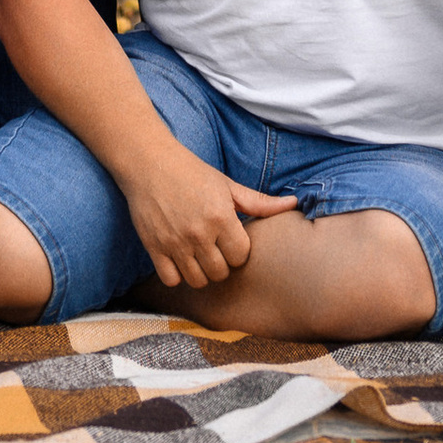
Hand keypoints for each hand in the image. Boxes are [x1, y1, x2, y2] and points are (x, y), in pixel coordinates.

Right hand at [118, 144, 298, 290]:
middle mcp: (199, 233)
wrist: (149, 162)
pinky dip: (177, 274)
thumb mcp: (227, 185)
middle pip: (221, 272)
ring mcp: (175, 242)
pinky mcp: (154, 247)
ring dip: (200, 271)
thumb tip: (293, 204)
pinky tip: (179, 258)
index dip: (237, 249)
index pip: (241, 256)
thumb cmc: (192, 172)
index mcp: (221, 216)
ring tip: (197, 254)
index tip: (228, 238)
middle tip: (213, 246)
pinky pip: (172, 279)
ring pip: (198, 281)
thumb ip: (259, 202)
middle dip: (220, 262)